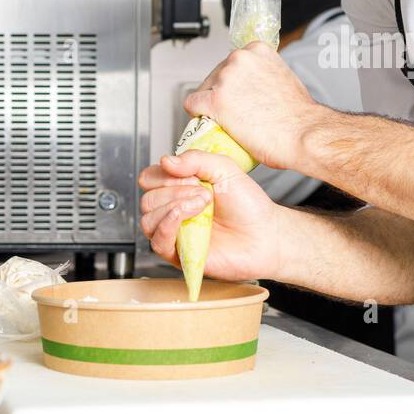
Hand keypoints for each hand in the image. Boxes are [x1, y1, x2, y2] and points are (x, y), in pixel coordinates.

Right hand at [138, 150, 283, 282]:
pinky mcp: (178, 254)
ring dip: (174, 206)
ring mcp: (174, 233)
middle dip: (175, 190)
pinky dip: (167, 224)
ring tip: (203, 205)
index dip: (165, 174)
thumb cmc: (248, 205)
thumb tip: (165, 160)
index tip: (194, 176)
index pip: (149, 178)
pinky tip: (186, 215)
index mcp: (179, 189)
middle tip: (205, 194)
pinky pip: (157, 241)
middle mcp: (173, 211)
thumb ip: (195, 159)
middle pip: (148, 198)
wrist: (266, 235)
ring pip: (147, 219)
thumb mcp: (224, 169)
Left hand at [184, 42, 324, 169]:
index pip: (230, 63)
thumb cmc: (299, 115)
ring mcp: (226, 78)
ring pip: (203, 90)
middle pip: (215, 76)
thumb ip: (264, 75)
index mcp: (257, 50)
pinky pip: (192, 105)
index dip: (232, 83)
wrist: (303, 133)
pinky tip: (211, 123)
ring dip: (211, 106)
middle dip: (221, 94)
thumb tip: (252, 85)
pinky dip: (198, 116)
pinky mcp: (215, 100)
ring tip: (229, 121)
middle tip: (236, 112)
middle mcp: (239, 58)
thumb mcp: (284, 78)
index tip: (238, 95)